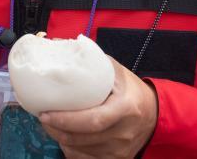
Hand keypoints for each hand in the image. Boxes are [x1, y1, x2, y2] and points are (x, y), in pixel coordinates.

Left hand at [39, 58, 157, 158]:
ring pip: (81, 150)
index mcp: (126, 108)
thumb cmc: (130, 89)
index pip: (93, 120)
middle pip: (83, 138)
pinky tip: (65, 137)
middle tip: (43, 118)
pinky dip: (71, 150)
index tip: (46, 113)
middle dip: (56, 129)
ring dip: (61, 138)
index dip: (66, 119)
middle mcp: (124, 132)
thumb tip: (58, 47)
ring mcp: (120, 150)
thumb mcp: (115, 71)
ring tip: (51, 125)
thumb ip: (91, 61)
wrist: (154, 113)